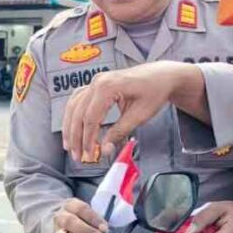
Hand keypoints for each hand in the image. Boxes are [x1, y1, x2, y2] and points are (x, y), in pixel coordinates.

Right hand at [53, 199, 108, 232]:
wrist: (68, 226)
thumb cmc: (85, 220)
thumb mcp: (92, 214)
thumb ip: (98, 221)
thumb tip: (107, 232)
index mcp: (70, 206)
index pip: (80, 209)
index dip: (93, 219)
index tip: (105, 228)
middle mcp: (60, 219)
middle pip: (71, 224)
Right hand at [62, 62, 203, 163]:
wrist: (162, 76)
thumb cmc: (154, 91)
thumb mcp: (139, 115)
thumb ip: (120, 132)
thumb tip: (105, 149)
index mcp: (108, 86)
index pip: (90, 118)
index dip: (87, 139)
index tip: (89, 154)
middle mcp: (98, 81)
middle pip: (78, 113)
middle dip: (76, 137)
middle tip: (78, 156)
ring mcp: (96, 81)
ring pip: (74, 106)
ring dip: (70, 127)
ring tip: (70, 145)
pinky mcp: (97, 84)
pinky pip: (78, 99)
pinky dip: (74, 114)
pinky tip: (72, 126)